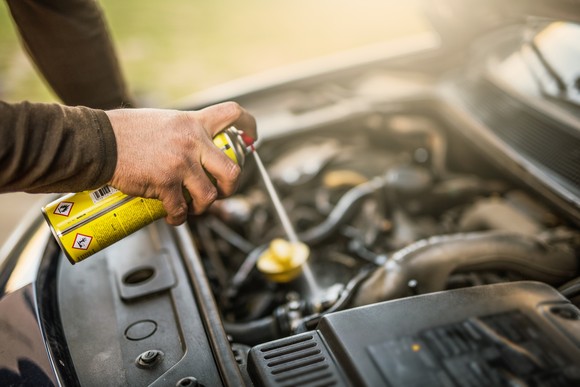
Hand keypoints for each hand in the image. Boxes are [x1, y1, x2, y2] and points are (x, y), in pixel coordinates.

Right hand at [106, 102, 256, 224]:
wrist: (99, 141)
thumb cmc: (125, 131)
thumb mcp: (163, 121)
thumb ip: (185, 131)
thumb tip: (197, 147)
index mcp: (193, 123)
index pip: (232, 114)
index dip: (249, 126)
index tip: (251, 139)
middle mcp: (192, 142)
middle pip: (232, 169)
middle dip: (231, 186)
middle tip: (221, 190)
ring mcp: (180, 164)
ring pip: (210, 195)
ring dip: (203, 206)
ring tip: (193, 207)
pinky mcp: (166, 183)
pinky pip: (181, 208)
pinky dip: (179, 217)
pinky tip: (173, 215)